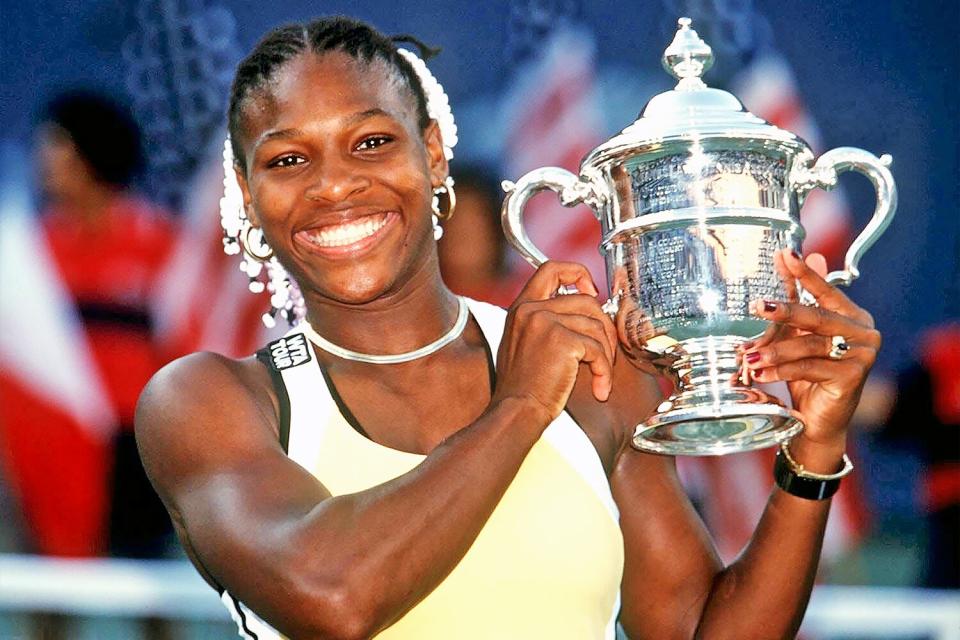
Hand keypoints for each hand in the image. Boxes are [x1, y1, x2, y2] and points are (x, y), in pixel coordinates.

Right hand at [493, 261, 617, 426]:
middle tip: (605, 353)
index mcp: (521, 307)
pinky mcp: (561, 340)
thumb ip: (546, 322)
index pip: (551, 268)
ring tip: (600, 376)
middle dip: (604, 327)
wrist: (517, 411)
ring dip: (606, 354)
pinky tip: (599, 389)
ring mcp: (545, 322)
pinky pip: (597, 349)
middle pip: (586, 300)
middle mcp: (531, 309)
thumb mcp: (524, 343)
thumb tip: (588, 312)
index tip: (591, 291)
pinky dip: (604, 371)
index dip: (577, 273)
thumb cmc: (523, 387)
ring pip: (596, 325)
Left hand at [739, 250, 880, 447]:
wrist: (817, 423)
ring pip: (810, 345)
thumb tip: (810, 255)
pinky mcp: (853, 378)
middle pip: (817, 317)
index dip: (805, 274)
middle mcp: (864, 333)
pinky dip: (781, 370)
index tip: (785, 254)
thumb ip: (803, 301)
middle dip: (785, 311)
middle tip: (757, 306)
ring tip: (747, 355)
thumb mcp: (799, 337)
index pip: (826, 291)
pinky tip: (759, 373)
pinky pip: (810, 368)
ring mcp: (862, 355)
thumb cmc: (807, 376)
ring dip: (775, 350)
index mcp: (853, 317)